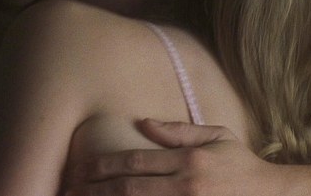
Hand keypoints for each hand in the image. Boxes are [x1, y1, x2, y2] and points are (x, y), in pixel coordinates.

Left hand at [63, 118, 281, 195]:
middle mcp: (186, 186)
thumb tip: (143, 122)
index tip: (83, 168)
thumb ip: (178, 130)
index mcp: (189, 160)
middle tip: (70, 190)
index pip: (136, 161)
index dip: (105, 165)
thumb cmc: (240, 164)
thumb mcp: (216, 137)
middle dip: (95, 190)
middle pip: (129, 189)